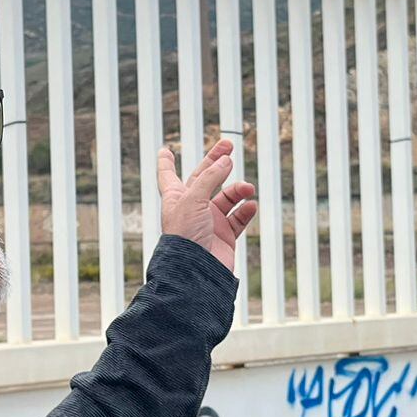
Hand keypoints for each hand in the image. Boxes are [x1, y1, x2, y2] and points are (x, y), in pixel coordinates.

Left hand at [159, 139, 257, 271]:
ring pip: (227, 197)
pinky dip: (246, 210)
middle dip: (216, 161)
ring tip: (248, 188)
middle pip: (204, 178)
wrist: (196, 272)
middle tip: (229, 145)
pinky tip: (250, 205)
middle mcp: (192, 208)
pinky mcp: (224, 236)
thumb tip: (226, 160)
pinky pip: (238, 218)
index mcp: (176, 198)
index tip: (165, 150)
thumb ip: (210, 177)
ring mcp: (209, 222)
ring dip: (238, 190)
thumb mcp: (193, 199)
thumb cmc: (185, 236)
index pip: (168, 175)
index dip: (166, 162)